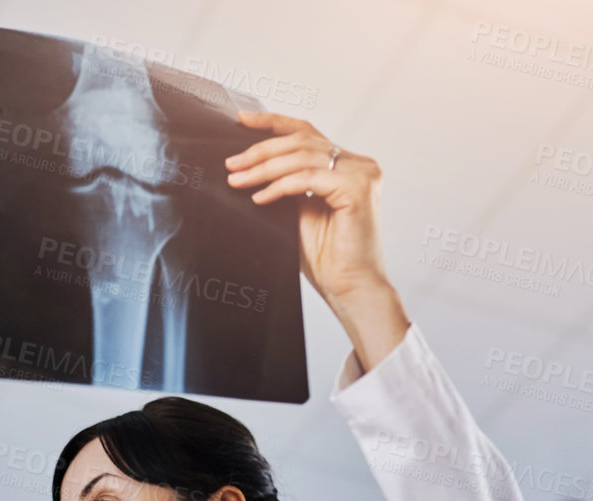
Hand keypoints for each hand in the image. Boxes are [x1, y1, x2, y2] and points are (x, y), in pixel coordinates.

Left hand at [225, 112, 409, 371]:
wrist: (348, 288)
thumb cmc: (326, 258)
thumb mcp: (299, 210)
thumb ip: (286, 184)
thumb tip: (248, 166)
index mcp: (346, 165)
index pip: (307, 132)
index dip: (273, 123)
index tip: (241, 121)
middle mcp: (359, 164)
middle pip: (301, 142)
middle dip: (261, 151)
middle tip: (231, 164)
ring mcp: (362, 173)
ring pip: (302, 157)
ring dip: (264, 168)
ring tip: (237, 180)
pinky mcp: (357, 189)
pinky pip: (308, 178)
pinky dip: (280, 186)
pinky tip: (260, 198)